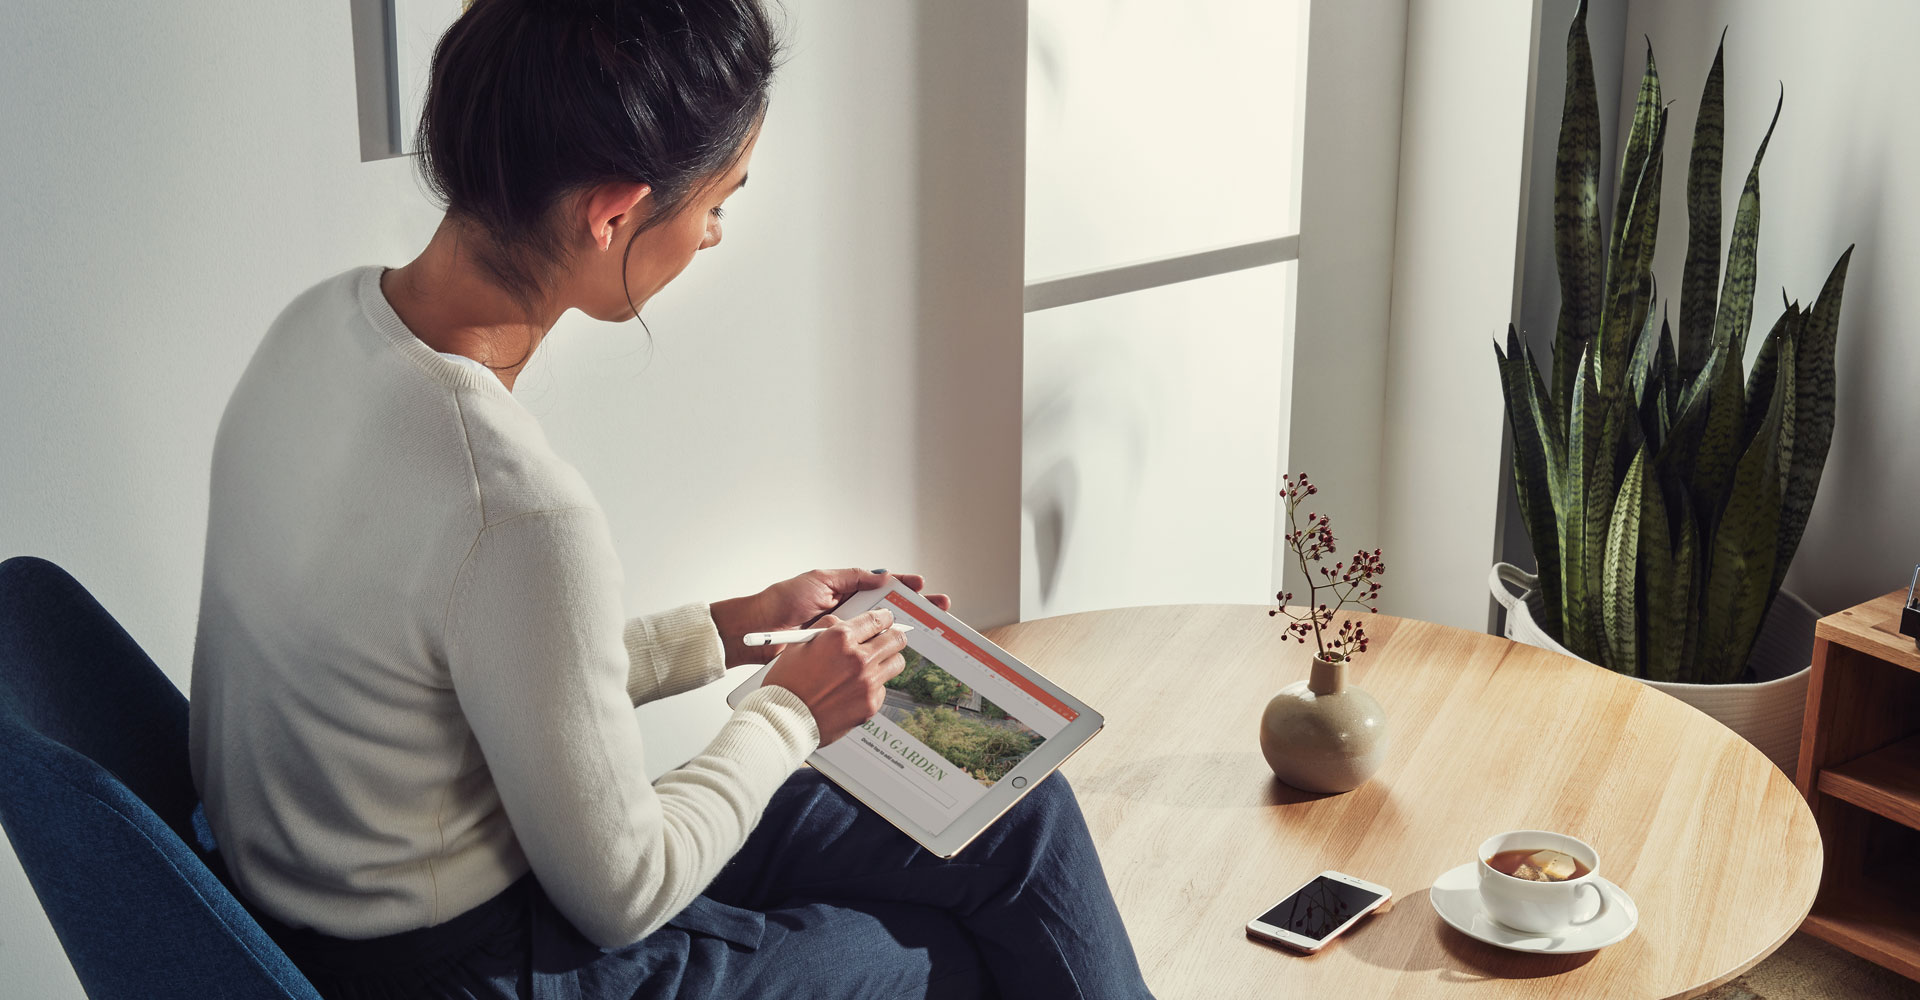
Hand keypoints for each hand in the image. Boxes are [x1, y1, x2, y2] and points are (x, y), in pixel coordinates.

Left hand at [711, 567, 949, 667]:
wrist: (757, 631)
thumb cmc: (783, 602)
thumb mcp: (820, 580)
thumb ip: (852, 578)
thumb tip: (883, 578)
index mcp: (845, 593)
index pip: (882, 587)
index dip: (904, 586)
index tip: (923, 586)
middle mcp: (848, 614)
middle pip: (889, 610)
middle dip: (915, 607)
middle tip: (939, 607)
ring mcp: (845, 636)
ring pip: (881, 633)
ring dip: (905, 630)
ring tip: (928, 626)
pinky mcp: (838, 656)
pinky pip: (865, 655)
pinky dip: (884, 654)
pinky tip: (901, 653)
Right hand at [761, 609, 907, 744]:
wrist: (785, 719)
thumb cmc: (788, 682)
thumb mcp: (801, 642)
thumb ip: (829, 626)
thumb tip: (849, 622)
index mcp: (840, 639)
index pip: (878, 619)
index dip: (884, 618)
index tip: (885, 620)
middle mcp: (858, 659)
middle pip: (896, 640)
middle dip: (893, 636)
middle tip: (887, 639)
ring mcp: (867, 683)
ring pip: (897, 663)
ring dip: (888, 660)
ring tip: (873, 664)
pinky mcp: (870, 704)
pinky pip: (883, 688)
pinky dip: (874, 686)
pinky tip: (855, 689)